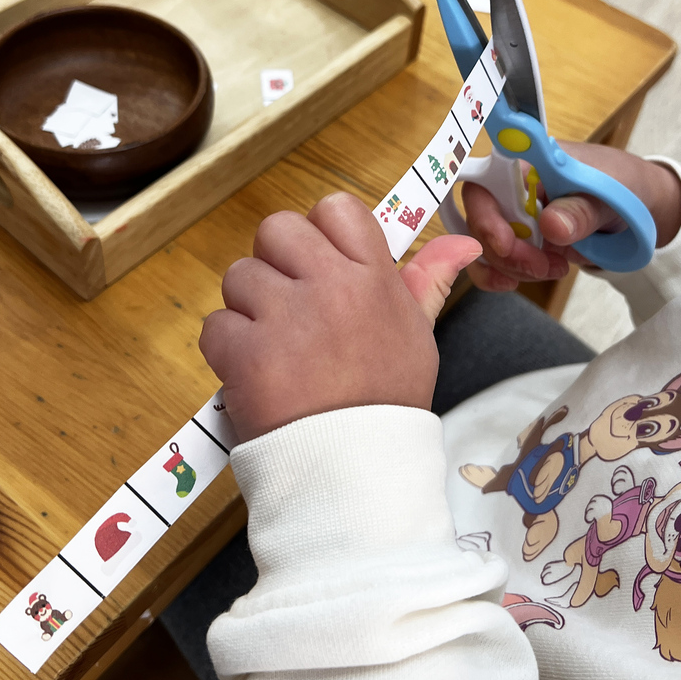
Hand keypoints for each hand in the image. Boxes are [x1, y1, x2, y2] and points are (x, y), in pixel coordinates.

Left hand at [199, 192, 481, 442]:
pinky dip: (226, 350)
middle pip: (277, 229)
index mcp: (372, 278)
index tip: (320, 267)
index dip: (320, 233)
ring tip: (275, 348)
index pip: (336, 208)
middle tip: (289, 307)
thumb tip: (465, 242)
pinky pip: (216, 325)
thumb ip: (429, 281)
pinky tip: (254, 373)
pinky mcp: (244, 352)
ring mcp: (284, 317)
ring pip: (239, 276)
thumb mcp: (418, 337)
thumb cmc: (386, 401)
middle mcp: (329, 286)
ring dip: (248, 309)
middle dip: (275, 263)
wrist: (356, 471)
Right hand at [464, 142, 680, 291]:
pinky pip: (491, 259)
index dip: (484, 215)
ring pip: (483, 244)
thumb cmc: (623, 186)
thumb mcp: (611, 197)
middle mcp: (509, 186)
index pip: (484, 183)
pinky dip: (499, 274)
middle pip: (478, 219)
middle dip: (504, 251)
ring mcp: (510, 213)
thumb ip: (582, 210)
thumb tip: (552, 225)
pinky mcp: (516, 237)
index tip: (506, 243)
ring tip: (551, 269)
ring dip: (509, 266)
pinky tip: (518, 281)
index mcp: (528, 163)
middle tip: (542, 265)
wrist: (638, 205)